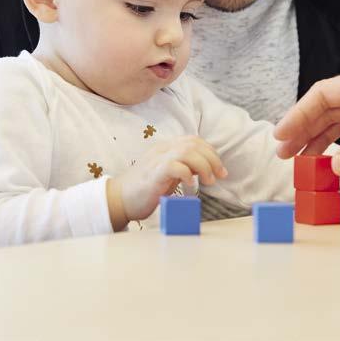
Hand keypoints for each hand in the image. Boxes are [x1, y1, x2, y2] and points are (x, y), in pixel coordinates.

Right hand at [106, 136, 227, 229]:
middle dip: (212, 159)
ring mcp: (156, 160)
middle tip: (219, 176)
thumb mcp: (167, 175)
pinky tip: (191, 186)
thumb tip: (204, 169)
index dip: (211, 152)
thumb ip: (183, 168)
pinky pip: (174, 166)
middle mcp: (161, 150)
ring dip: (203, 165)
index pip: (193, 140)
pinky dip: (187, 175)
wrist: (118, 200)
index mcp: (165, 148)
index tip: (220, 170)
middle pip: (193, 144)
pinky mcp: (153, 174)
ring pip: (187, 151)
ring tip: (208, 181)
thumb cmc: (144, 190)